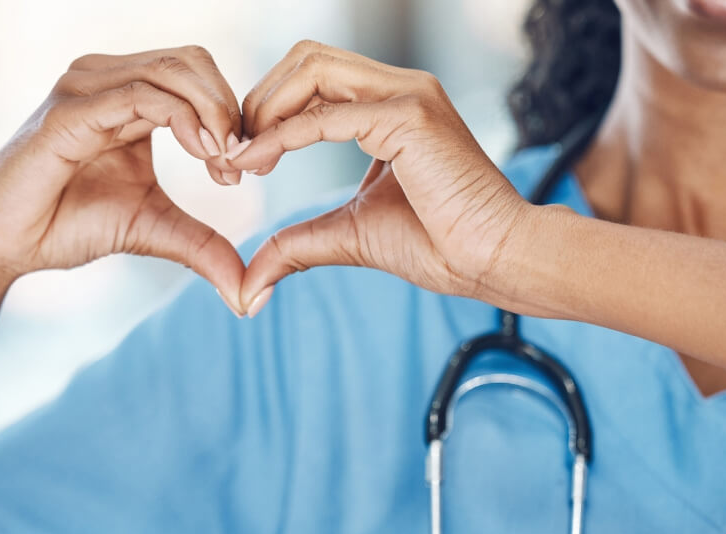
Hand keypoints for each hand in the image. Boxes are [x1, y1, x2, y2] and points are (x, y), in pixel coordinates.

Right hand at [0, 46, 248, 310]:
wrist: (6, 245)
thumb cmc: (69, 225)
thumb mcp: (153, 230)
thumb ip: (202, 246)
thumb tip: (249, 294)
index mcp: (127, 94)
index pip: (196, 74)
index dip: (231, 114)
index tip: (243, 169)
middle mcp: (106, 78)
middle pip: (192, 61)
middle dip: (229, 108)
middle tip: (241, 163)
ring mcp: (85, 88)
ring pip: (173, 71)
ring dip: (213, 113)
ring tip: (224, 162)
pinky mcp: (70, 111)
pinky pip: (140, 95)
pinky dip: (182, 118)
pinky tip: (201, 152)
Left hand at [228, 41, 529, 310]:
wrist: (493, 260)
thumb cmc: (438, 246)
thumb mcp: (349, 236)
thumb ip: (298, 244)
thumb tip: (250, 282)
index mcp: (389, 106)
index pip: (312, 79)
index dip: (265, 111)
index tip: (237, 159)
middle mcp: (399, 88)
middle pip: (305, 59)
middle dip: (257, 101)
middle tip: (232, 154)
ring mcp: (407, 95)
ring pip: (312, 68)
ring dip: (264, 109)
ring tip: (241, 157)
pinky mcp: (409, 118)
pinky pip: (326, 114)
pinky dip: (282, 136)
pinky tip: (255, 163)